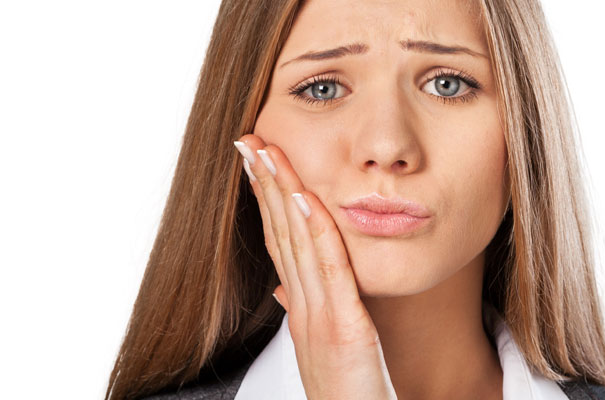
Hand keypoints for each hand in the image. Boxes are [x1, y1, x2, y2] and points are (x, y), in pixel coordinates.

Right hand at [233, 135, 397, 399]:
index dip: (264, 200)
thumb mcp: (320, 348)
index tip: (255, 163)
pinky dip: (317, 231)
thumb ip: (305, 313)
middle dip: (263, 183)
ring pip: (296, 243)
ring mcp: (318, 318)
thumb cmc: (346, 393)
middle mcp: (302, 307)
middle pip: (279, 233)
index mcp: (300, 308)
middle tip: (249, 141)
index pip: (278, 242)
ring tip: (267, 151)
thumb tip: (284, 288)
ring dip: (281, 193)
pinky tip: (307, 195)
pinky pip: (329, 271)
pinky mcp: (343, 329)